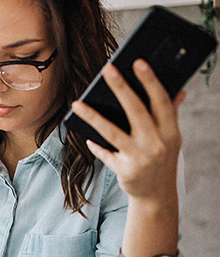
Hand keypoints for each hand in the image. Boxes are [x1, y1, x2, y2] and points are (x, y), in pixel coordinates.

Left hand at [71, 60, 184, 203]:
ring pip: (112, 132)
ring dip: (93, 117)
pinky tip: (85, 136)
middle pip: (136, 111)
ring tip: (77, 104)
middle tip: (107, 69)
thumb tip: (179, 90)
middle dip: (121, 88)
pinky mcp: (124, 171)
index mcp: (170, 131)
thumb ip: (170, 114)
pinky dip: (95, 146)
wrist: (157, 195)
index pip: (161, 101)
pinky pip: (105, 154)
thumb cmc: (161, 159)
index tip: (138, 62)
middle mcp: (156, 143)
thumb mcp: (170, 138)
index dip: (150, 81)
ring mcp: (140, 158)